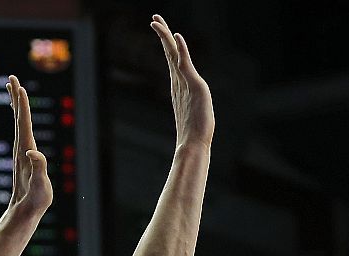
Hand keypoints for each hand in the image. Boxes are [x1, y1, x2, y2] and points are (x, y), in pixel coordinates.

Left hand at [6, 75, 51, 216]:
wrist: (24, 212)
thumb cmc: (35, 201)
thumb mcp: (40, 186)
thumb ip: (38, 168)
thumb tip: (33, 152)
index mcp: (26, 151)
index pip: (24, 123)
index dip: (23, 105)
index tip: (19, 87)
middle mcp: (21, 148)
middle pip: (18, 117)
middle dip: (16, 96)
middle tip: (11, 77)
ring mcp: (21, 151)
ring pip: (18, 121)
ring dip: (16, 103)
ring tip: (12, 87)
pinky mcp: (23, 155)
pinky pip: (21, 130)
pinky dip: (19, 118)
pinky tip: (18, 114)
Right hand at [151, 15, 212, 150]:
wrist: (193, 144)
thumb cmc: (194, 134)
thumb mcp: (193, 114)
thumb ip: (190, 108)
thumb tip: (186, 111)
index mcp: (178, 85)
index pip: (172, 59)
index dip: (166, 43)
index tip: (160, 29)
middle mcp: (178, 82)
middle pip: (169, 52)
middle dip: (162, 34)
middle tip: (154, 18)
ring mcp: (184, 83)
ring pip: (172, 54)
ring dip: (165, 37)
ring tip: (156, 21)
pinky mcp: (194, 86)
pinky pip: (185, 63)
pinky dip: (181, 49)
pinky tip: (177, 36)